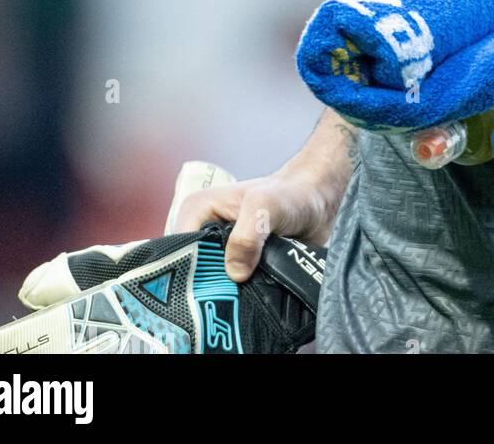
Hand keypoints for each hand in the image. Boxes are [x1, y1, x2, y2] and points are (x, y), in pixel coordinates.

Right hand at [173, 168, 341, 281]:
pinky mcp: (239, 268)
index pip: (175, 252)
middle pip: (192, 273)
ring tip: (245, 296)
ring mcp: (221, 253)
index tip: (207, 288)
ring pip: (212, 285)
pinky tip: (252, 299)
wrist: (318, 200)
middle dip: (208, 287)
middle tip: (229, 297)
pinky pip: (232, 290)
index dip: (187, 272)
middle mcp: (203, 234)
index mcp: (197, 212)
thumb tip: (235, 273)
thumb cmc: (290, 193)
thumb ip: (248, 235)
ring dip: (228, 294)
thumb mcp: (266, 205)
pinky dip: (241, 296)